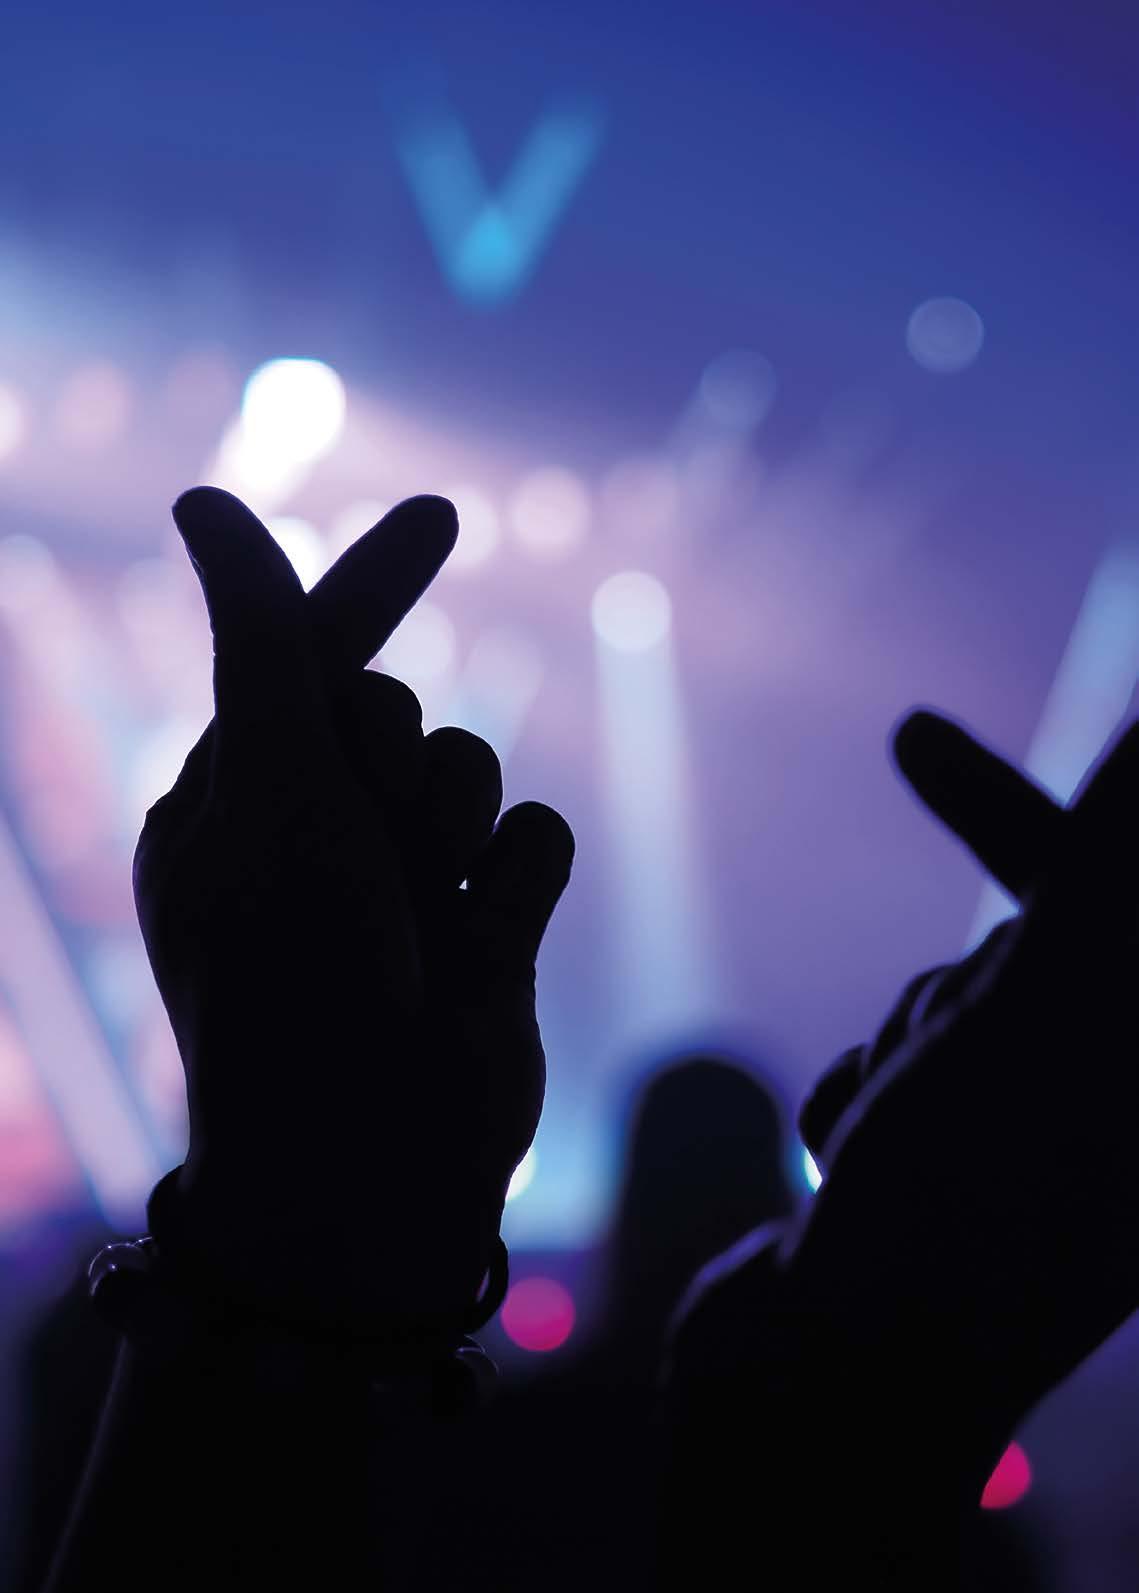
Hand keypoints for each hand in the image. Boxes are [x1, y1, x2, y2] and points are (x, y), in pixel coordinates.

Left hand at [134, 488, 573, 1329]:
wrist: (376, 1162)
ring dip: (460, 829)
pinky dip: (514, 889)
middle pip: (409, 708)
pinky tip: (483, 956)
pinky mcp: (486, 923)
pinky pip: (538, 839)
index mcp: (238, 794)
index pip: (308, 651)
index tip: (444, 513)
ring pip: (483, 769)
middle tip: (370, 844)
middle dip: (405, 760)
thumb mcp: (274, 790)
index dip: (375, 580)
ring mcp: (406, 880)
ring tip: (425, 917)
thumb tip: (202, 501)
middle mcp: (320, 828)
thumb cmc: (296, 975)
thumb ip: (264, 644)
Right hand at [790, 708, 1138, 1443]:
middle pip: (1037, 953)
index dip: (1021, 815)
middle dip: (955, 992)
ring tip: (889, 1145)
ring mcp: (1043, 1151)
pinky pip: (902, 1066)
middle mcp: (1117, 1119)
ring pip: (954, 1004)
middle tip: (934, 1082)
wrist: (819, 1391)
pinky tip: (853, 1170)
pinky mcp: (959, 1171)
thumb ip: (1107, 861)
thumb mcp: (1047, 1008)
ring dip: (898, 1046)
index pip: (1114, 899)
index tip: (932, 742)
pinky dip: (862, 1094)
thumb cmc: (954, 1217)